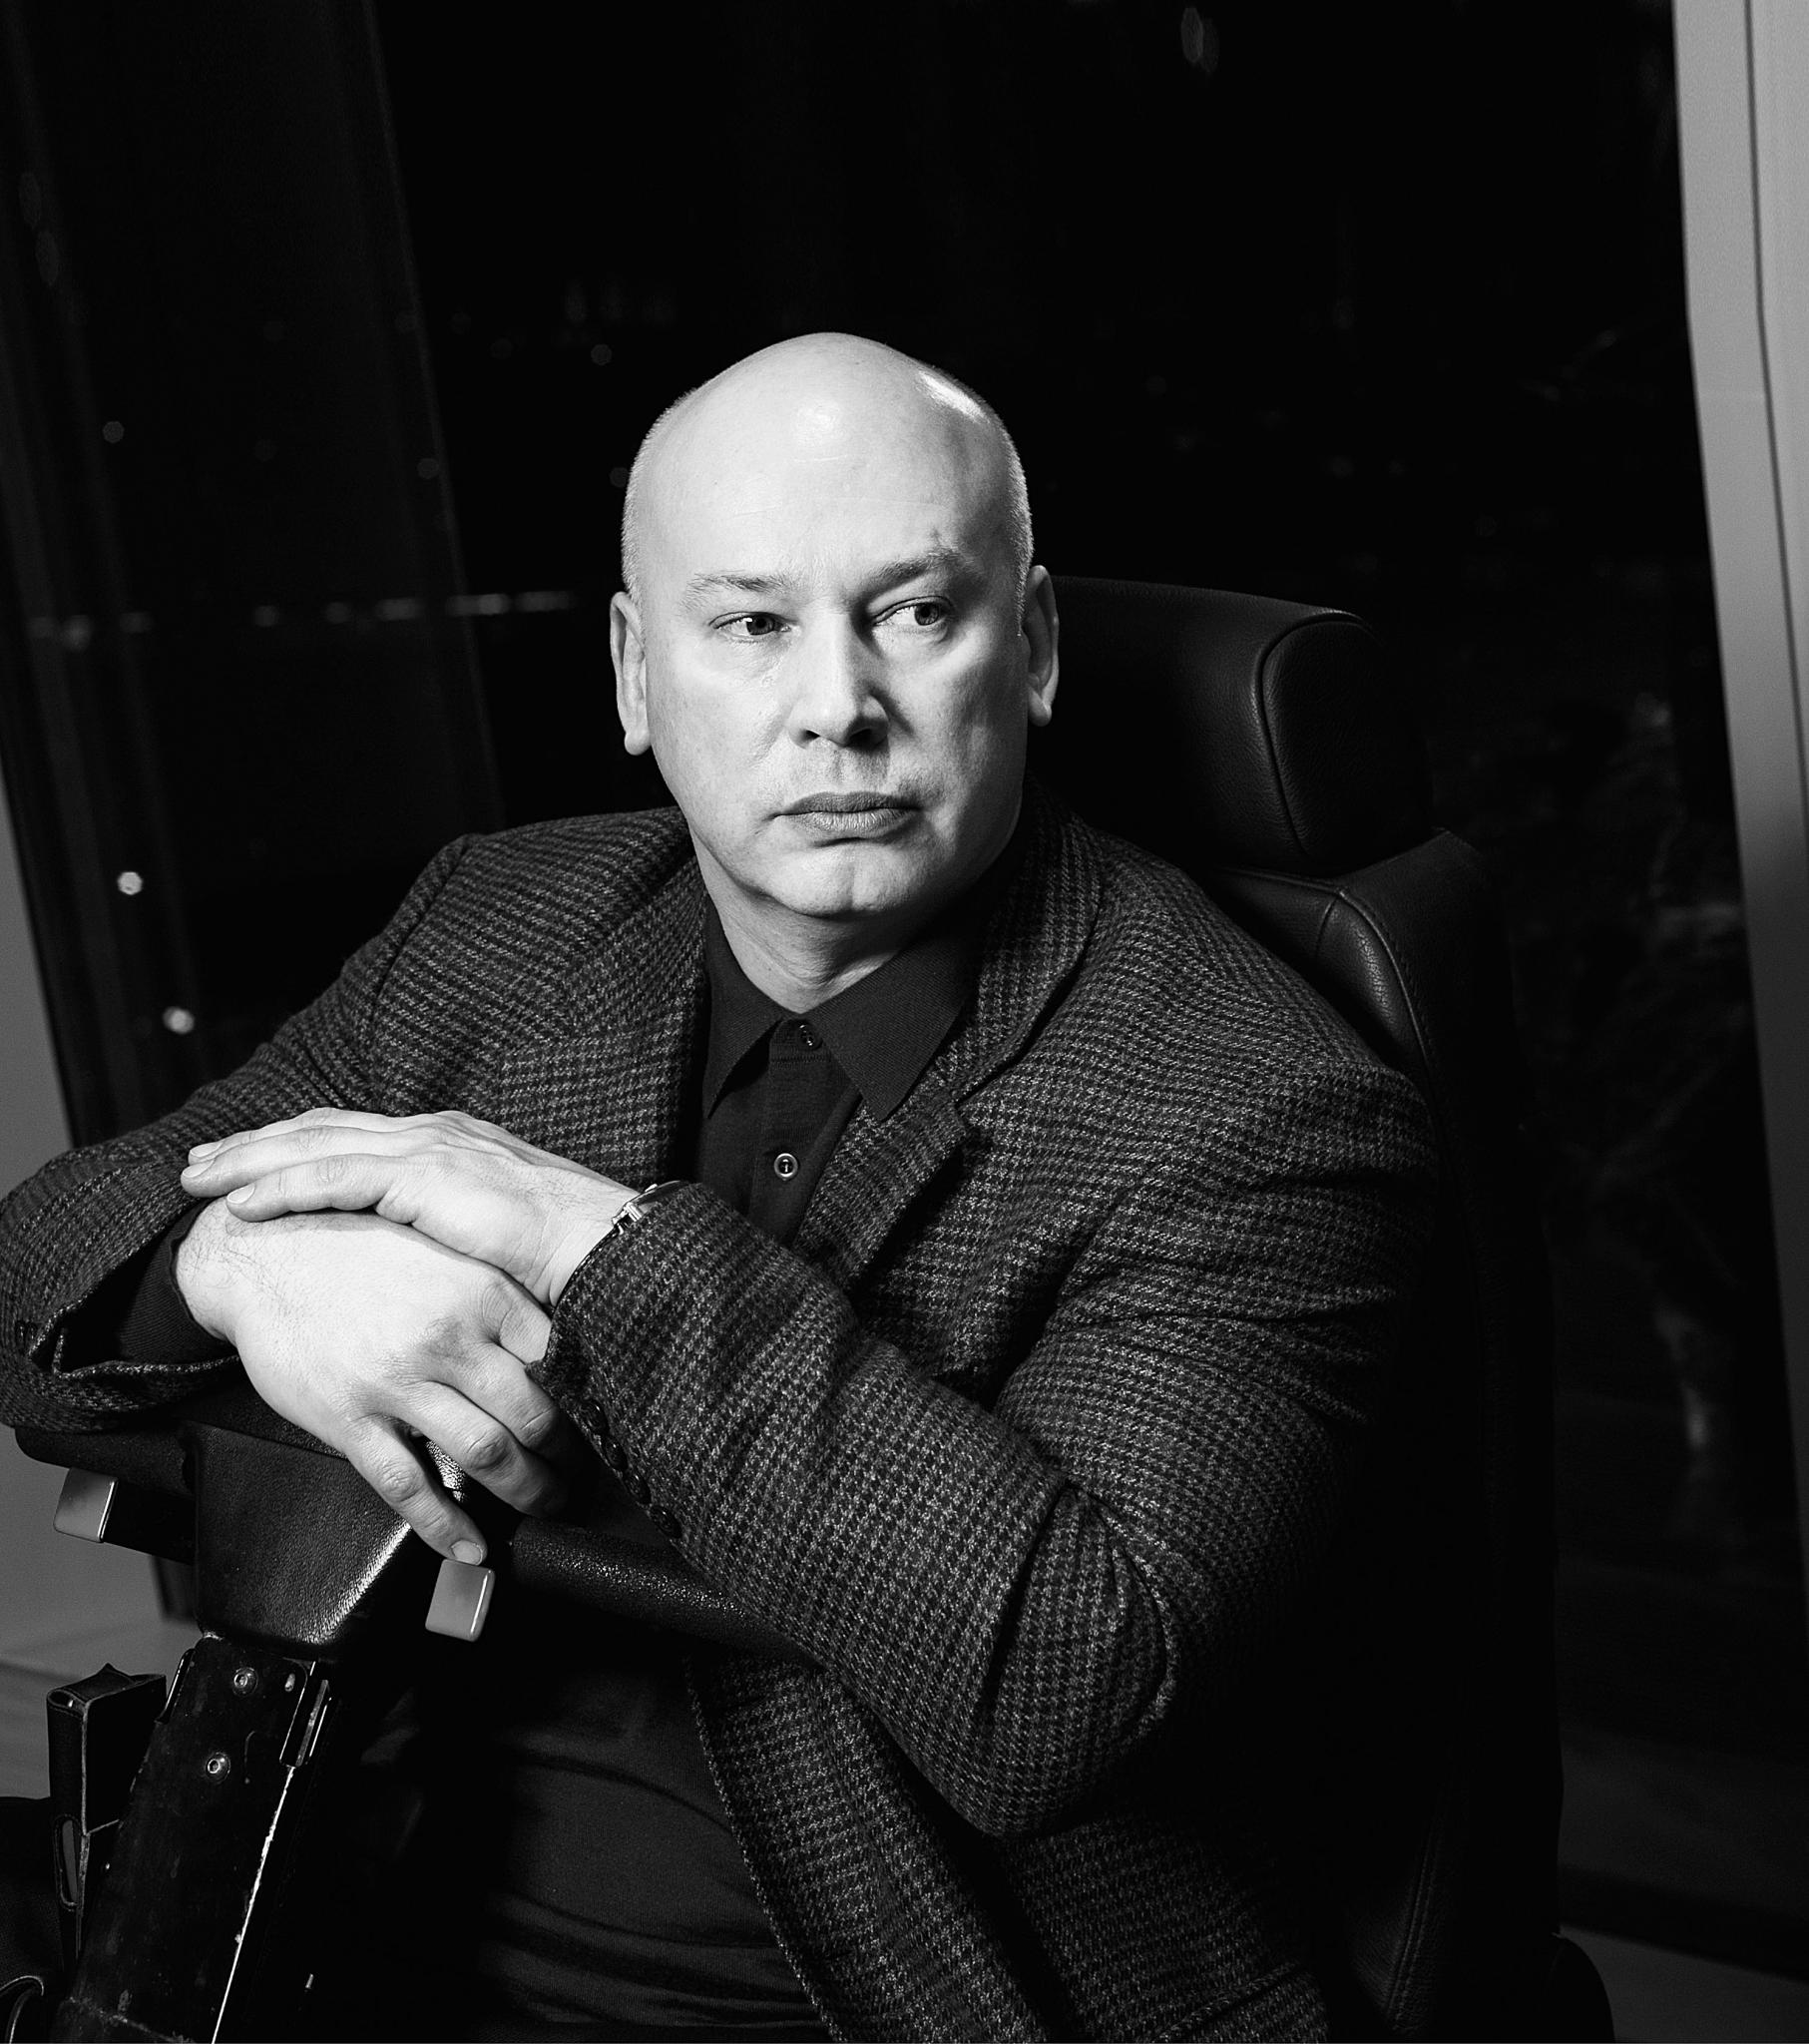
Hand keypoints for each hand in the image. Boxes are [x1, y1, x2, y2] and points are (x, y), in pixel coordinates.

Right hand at [176, 1197, 569, 1561]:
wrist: (265, 1253)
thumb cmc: (360, 1249)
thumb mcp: (445, 1251)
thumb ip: (500, 1294)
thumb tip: (556, 1342)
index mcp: (483, 1291)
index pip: (559, 1360)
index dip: (583, 1402)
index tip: (592, 1425)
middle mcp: (449, 1335)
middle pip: (534, 1415)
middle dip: (564, 1460)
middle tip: (574, 1480)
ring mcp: (397, 1379)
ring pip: (485, 1453)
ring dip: (524, 1493)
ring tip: (540, 1508)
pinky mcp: (349, 1416)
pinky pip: (408, 1486)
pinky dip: (447, 1526)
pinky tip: (468, 1546)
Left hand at [180, 1108, 636, 1306]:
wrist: (605, 1248)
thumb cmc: (565, 1255)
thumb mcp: (495, 1236)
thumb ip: (452, 1232)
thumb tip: (419, 1262)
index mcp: (448, 1143)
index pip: (354, 1136)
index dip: (294, 1145)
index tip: (247, 1161)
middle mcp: (431, 1133)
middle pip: (321, 1131)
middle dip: (254, 1145)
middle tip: (199, 1163)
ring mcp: (427, 1149)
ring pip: (314, 1147)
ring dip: (249, 1161)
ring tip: (198, 1179)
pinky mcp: (423, 1176)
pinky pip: (334, 1177)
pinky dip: (281, 1186)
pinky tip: (241, 1203)